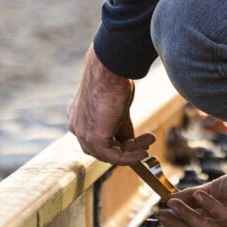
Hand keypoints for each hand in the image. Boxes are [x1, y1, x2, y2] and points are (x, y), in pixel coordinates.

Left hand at [67, 46, 150, 163]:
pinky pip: (114, 156)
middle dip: (126, 149)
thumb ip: (121, 126)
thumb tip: (131, 142)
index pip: (96, 139)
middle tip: (146, 143)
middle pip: (101, 149)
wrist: (110, 69)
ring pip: (108, 155)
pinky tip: (143, 151)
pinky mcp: (94, 138)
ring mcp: (83, 133)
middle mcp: (77, 127)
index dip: (119, 143)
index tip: (137, 140)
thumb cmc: (114, 79)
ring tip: (149, 143)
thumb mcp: (118, 107)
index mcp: (79, 117)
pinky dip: (130, 157)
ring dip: (132, 152)